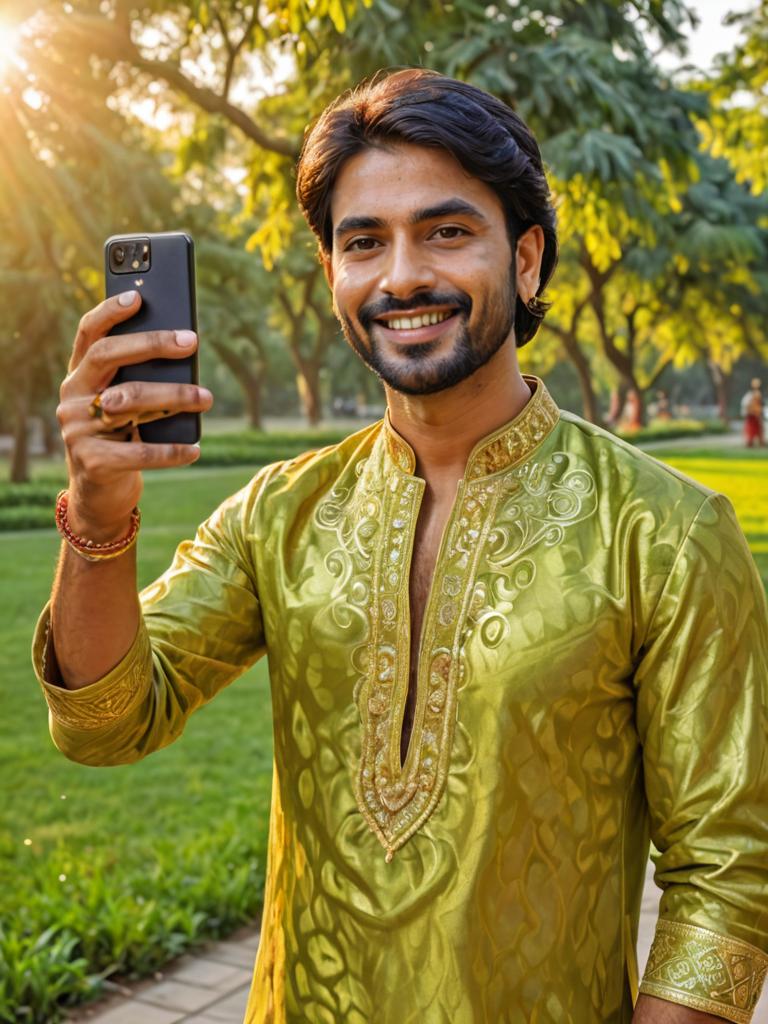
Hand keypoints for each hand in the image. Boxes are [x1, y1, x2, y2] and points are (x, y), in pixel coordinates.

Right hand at [57, 290, 212, 539]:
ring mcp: (77, 430)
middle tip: (192, 341)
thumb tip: (183, 348)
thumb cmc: (123, 438)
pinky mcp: (92, 462)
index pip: (88, 335)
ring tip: (206, 397)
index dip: (109, 312)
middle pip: (108, 357)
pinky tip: (195, 448)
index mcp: (79, 376)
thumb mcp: (126, 405)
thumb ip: (139, 380)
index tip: (138, 298)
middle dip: (152, 345)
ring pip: (129, 402)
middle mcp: (72, 397)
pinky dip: (172, 450)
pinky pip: (139, 452)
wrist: (101, 494)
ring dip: (174, 396)